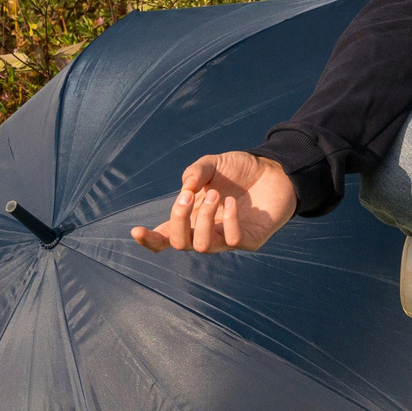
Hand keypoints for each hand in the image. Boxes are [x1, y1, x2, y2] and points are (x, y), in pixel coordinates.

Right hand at [129, 151, 298, 252]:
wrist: (275, 171)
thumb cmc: (240, 170)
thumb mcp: (213, 164)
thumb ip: (195, 173)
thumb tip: (186, 188)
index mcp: (191, 217)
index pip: (165, 237)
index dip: (149, 240)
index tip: (136, 230)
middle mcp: (206, 232)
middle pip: (179, 243)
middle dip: (178, 218)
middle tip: (190, 195)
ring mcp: (226, 240)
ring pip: (202, 246)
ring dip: (204, 219)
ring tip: (216, 194)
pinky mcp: (249, 242)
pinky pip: (231, 240)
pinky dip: (228, 220)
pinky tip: (232, 203)